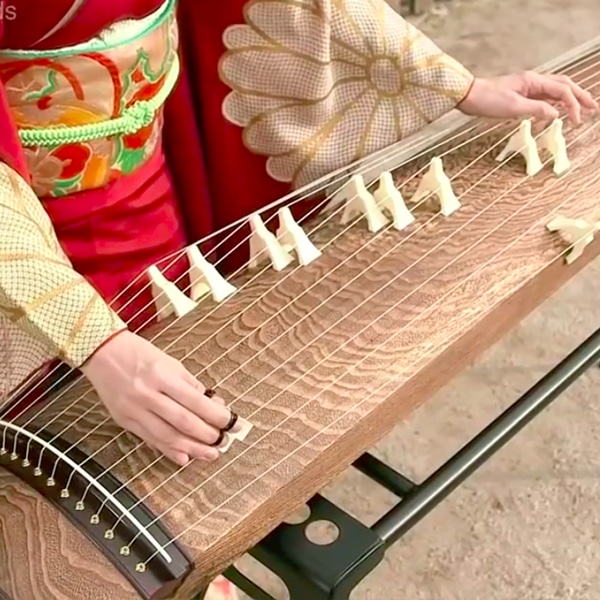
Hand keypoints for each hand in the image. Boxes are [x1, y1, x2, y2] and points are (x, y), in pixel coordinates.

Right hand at [81, 331, 235, 465]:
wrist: (102, 352)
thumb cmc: (139, 353)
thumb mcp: (170, 362)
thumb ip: (191, 385)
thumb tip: (213, 405)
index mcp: (162, 375)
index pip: (196, 402)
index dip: (216, 416)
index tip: (232, 423)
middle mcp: (147, 394)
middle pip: (183, 422)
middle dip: (207, 435)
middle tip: (223, 441)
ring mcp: (134, 410)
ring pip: (167, 436)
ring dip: (192, 448)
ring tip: (210, 454)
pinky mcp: (124, 420)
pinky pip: (150, 440)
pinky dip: (169, 451)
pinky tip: (184, 458)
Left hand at [458, 71, 597, 123]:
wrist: (469, 96)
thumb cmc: (488, 100)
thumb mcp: (513, 107)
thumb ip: (537, 109)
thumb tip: (557, 114)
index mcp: (534, 81)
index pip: (562, 91)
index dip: (573, 105)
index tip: (577, 120)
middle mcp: (534, 81)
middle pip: (563, 85)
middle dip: (579, 96)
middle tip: (592, 107)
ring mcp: (527, 87)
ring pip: (555, 90)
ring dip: (569, 98)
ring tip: (580, 107)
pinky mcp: (520, 94)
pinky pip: (543, 96)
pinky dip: (554, 102)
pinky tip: (557, 110)